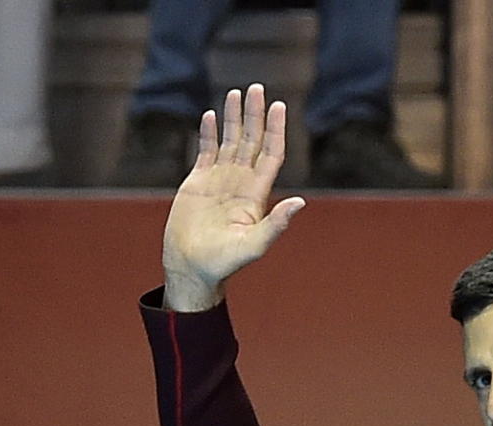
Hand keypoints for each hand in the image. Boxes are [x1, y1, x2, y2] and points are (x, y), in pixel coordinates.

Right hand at [159, 84, 306, 313]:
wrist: (191, 269)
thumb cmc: (222, 264)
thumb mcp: (252, 246)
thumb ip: (276, 224)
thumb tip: (300, 202)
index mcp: (256, 194)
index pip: (271, 153)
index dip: (276, 129)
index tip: (279, 105)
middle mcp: (240, 182)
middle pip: (252, 140)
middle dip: (255, 114)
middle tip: (256, 88)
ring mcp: (219, 181)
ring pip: (230, 141)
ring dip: (233, 118)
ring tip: (235, 93)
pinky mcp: (198, 183)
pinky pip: (206, 151)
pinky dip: (208, 133)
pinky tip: (210, 116)